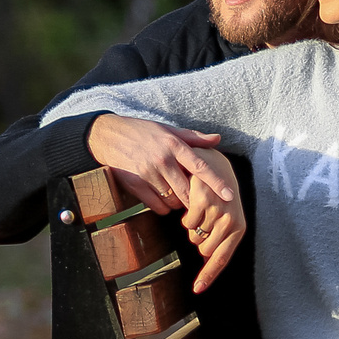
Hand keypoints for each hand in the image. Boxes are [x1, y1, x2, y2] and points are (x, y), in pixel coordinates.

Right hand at [87, 115, 233, 215]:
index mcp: (173, 145)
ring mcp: (148, 174)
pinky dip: (164, 208)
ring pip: (174, 201)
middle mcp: (162, 160)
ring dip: (179, 204)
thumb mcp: (168, 130)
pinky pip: (158, 206)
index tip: (229, 195)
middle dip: (195, 200)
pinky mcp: (135, 186)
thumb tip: (218, 140)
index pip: (200, 167)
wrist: (108, 136)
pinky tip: (163, 199)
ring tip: (177, 195)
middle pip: (188, 191)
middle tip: (197, 200)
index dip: (216, 182)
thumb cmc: (142, 132)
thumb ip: (194, 138)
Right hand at [178, 177, 245, 294]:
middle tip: (204, 223)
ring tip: (201, 210)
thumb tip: (207, 262)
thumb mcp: (228, 218)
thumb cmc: (222, 196)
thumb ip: (221, 240)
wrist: (216, 166)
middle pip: (204, 249)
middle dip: (199, 240)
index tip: (197, 289)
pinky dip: (187, 217)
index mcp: (238, 229)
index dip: (208, 275)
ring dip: (193, 227)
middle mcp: (230, 222)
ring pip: (194, 236)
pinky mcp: (202, 201)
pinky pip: (187, 223)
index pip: (221, 258)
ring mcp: (217, 212)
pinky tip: (194, 204)